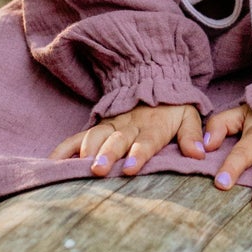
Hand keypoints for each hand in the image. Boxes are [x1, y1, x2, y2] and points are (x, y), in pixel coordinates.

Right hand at [50, 103, 205, 174]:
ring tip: (76, 168)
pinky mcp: (97, 127)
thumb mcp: (189, 115)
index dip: (139, 154)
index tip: (131, 168)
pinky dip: (64, 150)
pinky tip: (51, 165)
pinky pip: (77, 138)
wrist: (153, 80)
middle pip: (116, 141)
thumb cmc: (172, 108)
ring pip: (95, 138)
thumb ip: (192, 135)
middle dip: (107, 155)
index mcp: (153, 127)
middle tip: (98, 170)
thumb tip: (200, 153)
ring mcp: (110, 126)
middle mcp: (129, 127)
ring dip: (85, 152)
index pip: (147, 142)